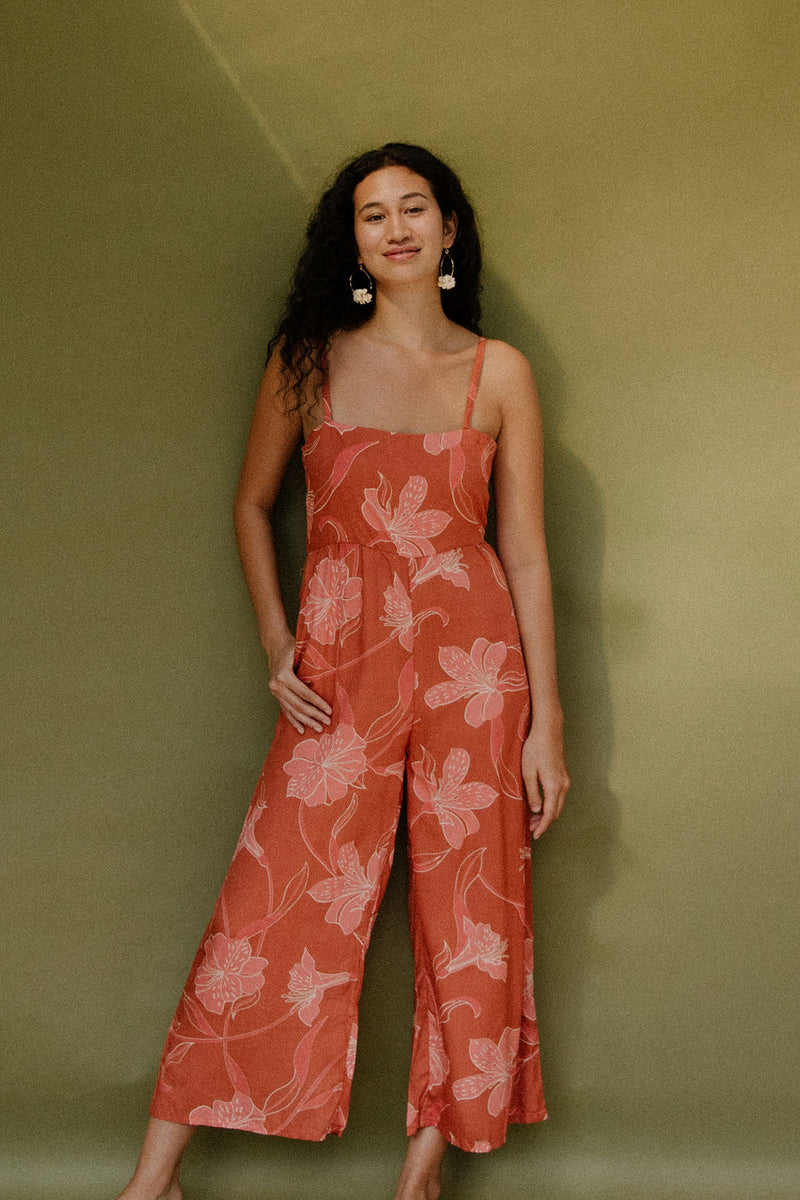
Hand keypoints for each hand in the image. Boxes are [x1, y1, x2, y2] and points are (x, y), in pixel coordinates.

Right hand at [266, 636, 331, 734]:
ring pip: (292, 710)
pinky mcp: (275, 694)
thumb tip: (326, 683)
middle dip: (314, 715)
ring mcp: (274, 691)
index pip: (304, 693)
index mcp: (284, 675)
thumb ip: (311, 667)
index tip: (329, 710)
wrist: (275, 645)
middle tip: (326, 723)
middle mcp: (277, 685)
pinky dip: (293, 720)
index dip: (317, 703)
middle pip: (298, 705)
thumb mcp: (302, 653)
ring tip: (318, 728)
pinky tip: (301, 729)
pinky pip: (285, 710)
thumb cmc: (291, 647)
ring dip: (306, 721)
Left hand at [521, 721, 569, 839]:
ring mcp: (565, 779)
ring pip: (558, 803)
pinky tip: (540, 802)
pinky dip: (551, 803)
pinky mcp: (564, 774)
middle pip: (556, 811)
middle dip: (544, 822)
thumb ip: (532, 793)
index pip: (550, 814)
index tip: (535, 835)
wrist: (549, 730)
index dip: (543, 826)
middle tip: (530, 827)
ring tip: (532, 817)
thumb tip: (536, 810)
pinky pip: (559, 795)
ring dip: (548, 812)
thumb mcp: (528, 772)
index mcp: (554, 786)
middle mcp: (563, 785)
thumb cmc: (535, 749)